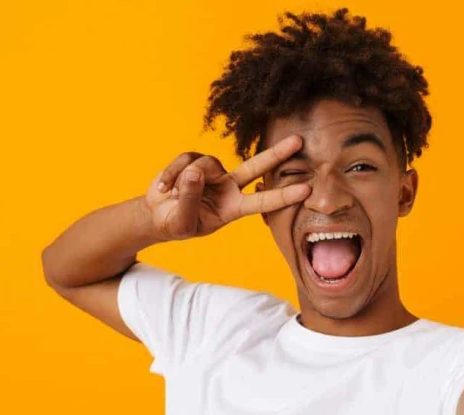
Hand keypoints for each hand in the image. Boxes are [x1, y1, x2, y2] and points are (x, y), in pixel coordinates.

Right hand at [144, 134, 309, 240]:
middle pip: (256, 167)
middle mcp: (228, 188)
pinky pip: (186, 160)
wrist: (156, 216)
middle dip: (277, 154)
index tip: (306, 190)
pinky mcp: (195, 161)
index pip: (263, 201)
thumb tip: (196, 172)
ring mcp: (213, 173)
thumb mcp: (182, 222)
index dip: (284, 196)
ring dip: (185, 179)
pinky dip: (171, 174)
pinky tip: (164, 188)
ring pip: (207, 164)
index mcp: (233, 208)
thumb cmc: (175, 224)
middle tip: (299, 141)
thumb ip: (190, 199)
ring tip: (172, 196)